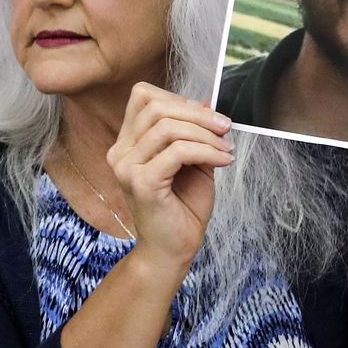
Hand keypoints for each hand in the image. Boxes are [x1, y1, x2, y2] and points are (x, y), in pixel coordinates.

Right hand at [107, 83, 233, 273]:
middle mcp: (120, 152)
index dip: (178, 98)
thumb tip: (208, 99)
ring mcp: (127, 167)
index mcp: (127, 143)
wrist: (173, 250)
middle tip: (225, 128)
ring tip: (226, 148)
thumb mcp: (194, 161)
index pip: (143, 97)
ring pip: (168, 128)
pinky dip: (207, 151)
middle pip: (156, 107)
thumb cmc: (182, 208)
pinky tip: (223, 161)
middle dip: (198, 113)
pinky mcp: (142, 182)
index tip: (207, 117)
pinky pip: (178, 152)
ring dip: (206, 134)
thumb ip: (196, 132)